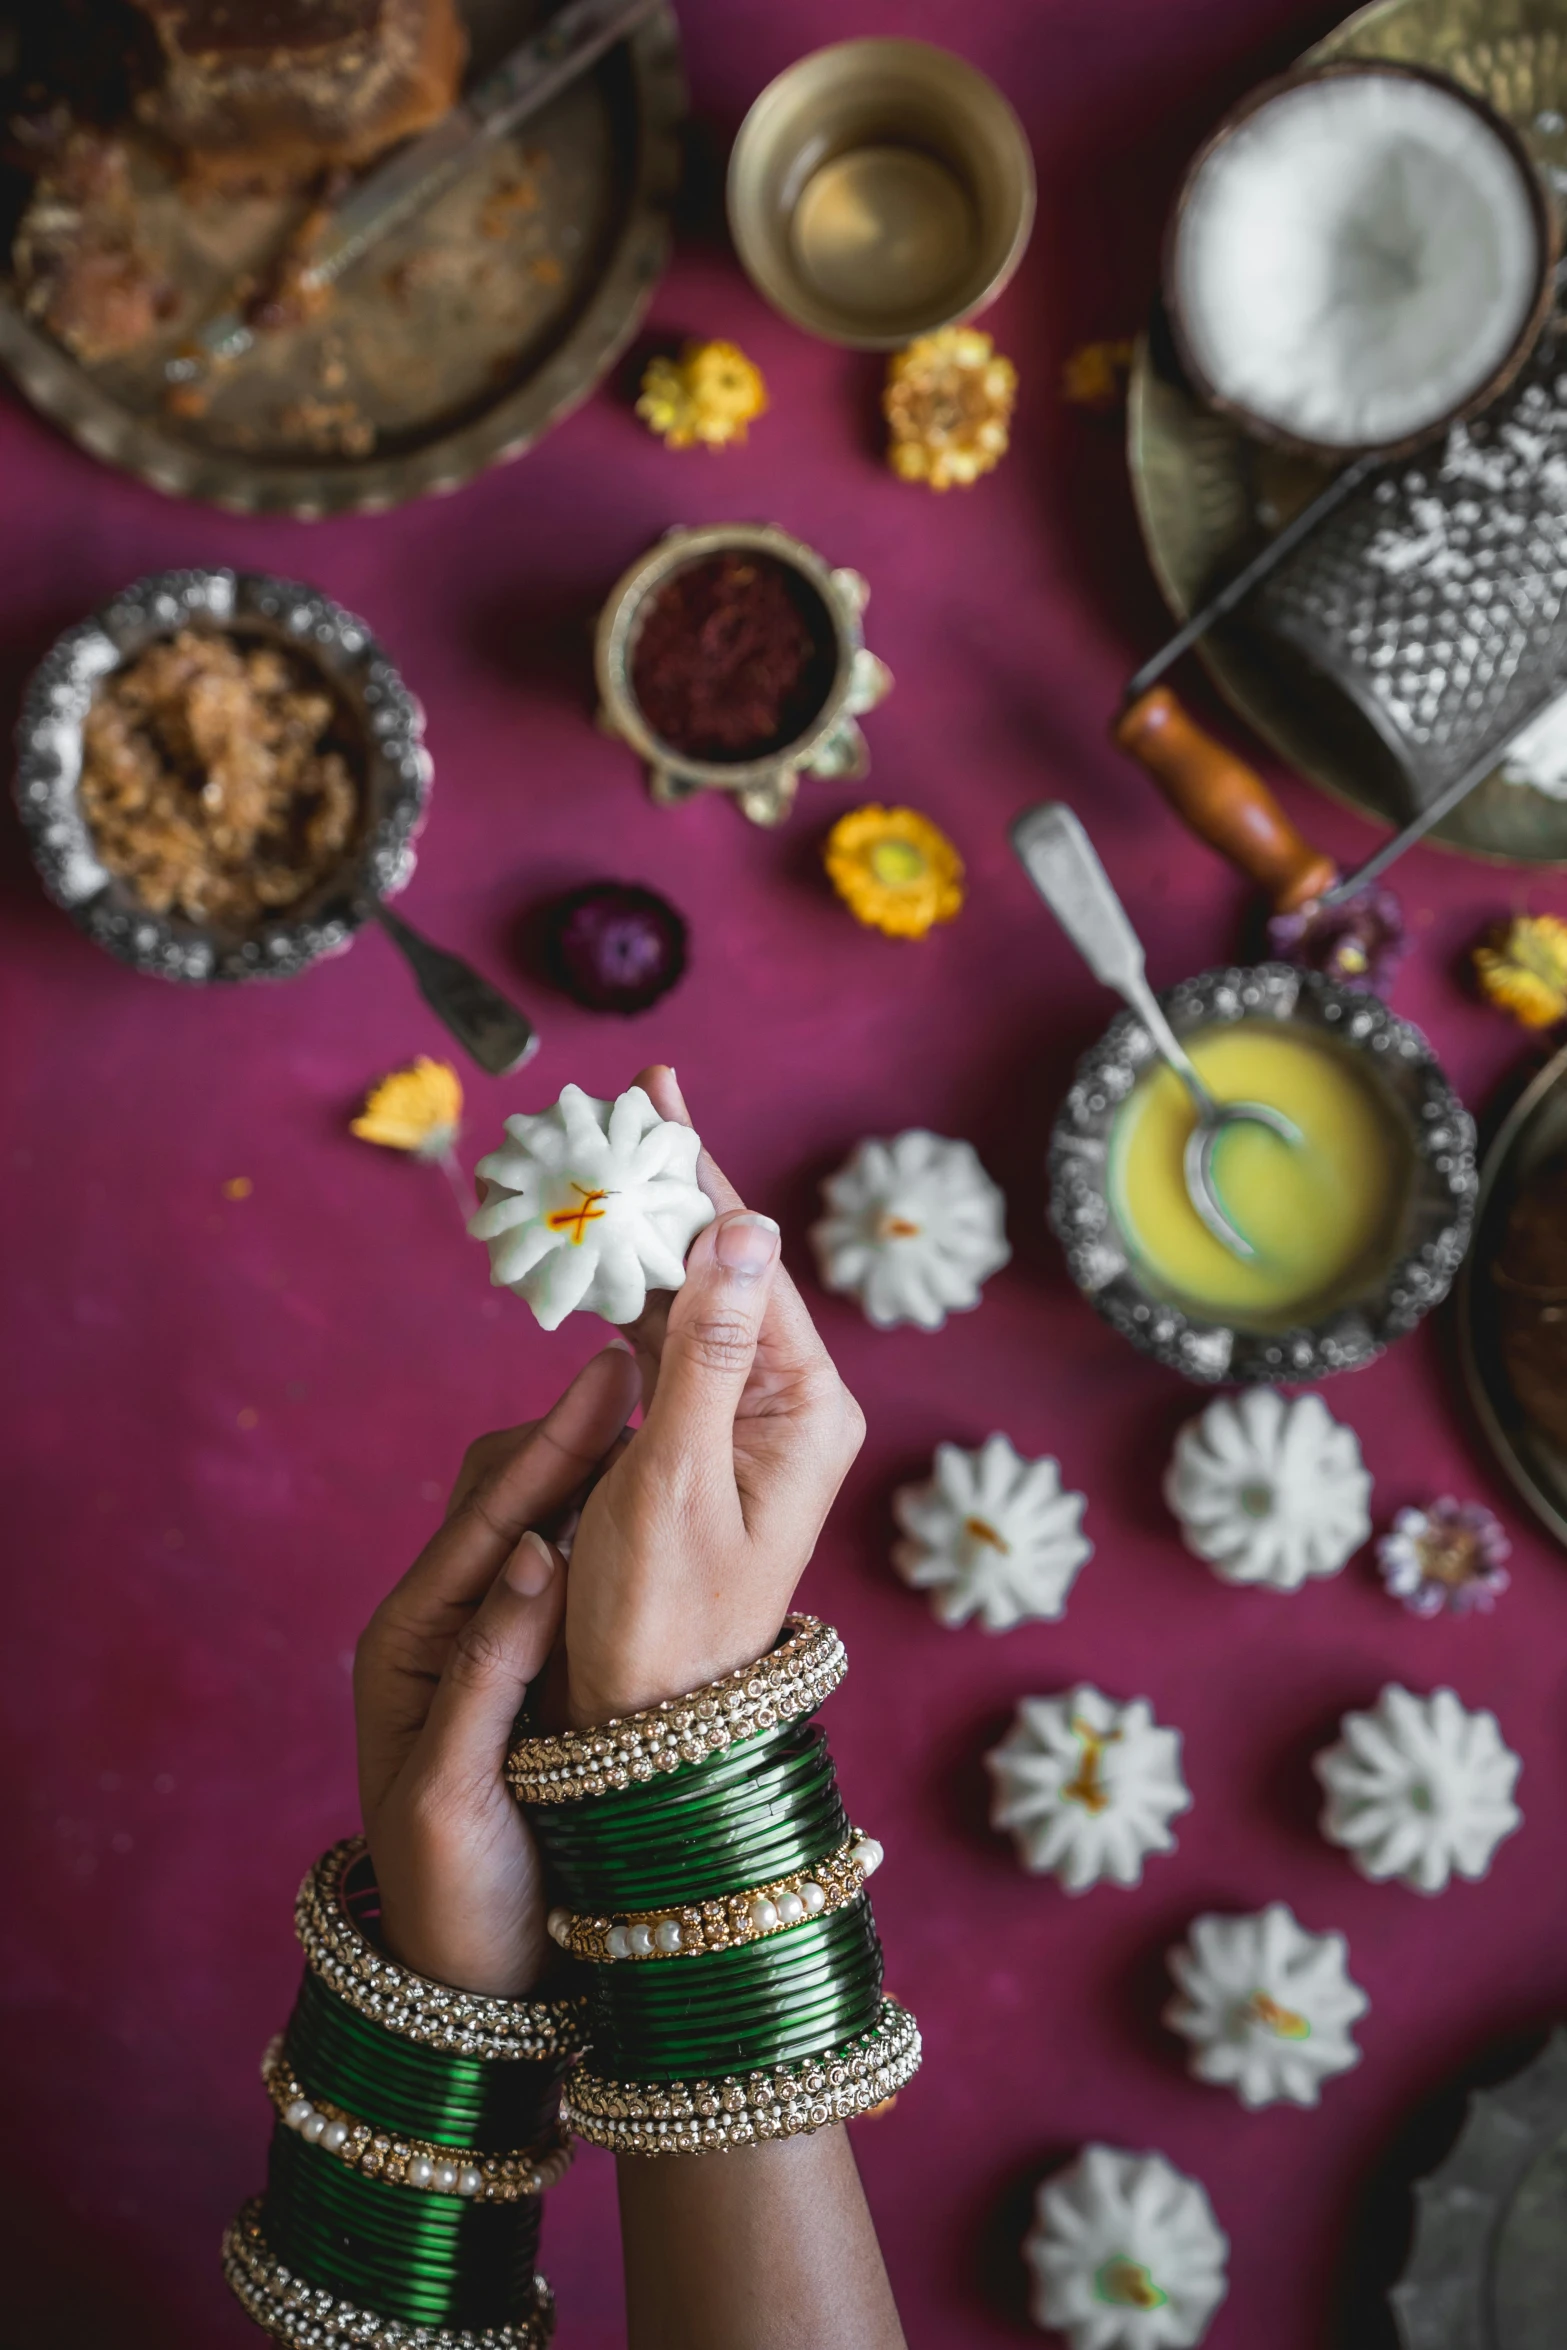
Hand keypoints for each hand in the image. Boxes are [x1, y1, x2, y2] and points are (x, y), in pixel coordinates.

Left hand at [353, 1344, 639, 1994]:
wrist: (456, 1987)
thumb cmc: (449, 1901)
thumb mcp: (456, 1793)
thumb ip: (488, 1672)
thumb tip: (533, 1552)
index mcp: (411, 1644)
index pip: (493, 1519)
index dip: (557, 1444)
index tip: (618, 1369)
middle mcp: (441, 1627)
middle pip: (508, 1496)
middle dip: (576, 1430)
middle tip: (649, 1358)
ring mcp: (480, 1645)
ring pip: (538, 1524)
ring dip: (596, 1466)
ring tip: (663, 1401)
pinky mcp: (518, 1671)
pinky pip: (560, 1573)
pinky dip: (605, 1523)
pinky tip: (655, 1498)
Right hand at [551, 1064, 865, 1728]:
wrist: (649, 1729)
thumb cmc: (661, 1619)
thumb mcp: (676, 1480)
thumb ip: (707, 1351)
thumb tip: (742, 1226)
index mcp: (804, 1408)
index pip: (749, 1260)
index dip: (702, 1171)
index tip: (660, 1091)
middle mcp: (788, 1404)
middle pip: (726, 1266)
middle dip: (673, 1184)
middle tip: (625, 1100)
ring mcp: (747, 1423)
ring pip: (692, 1299)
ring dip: (646, 1231)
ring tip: (605, 1154)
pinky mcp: (703, 1444)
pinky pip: (669, 1346)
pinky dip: (628, 1293)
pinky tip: (601, 1248)